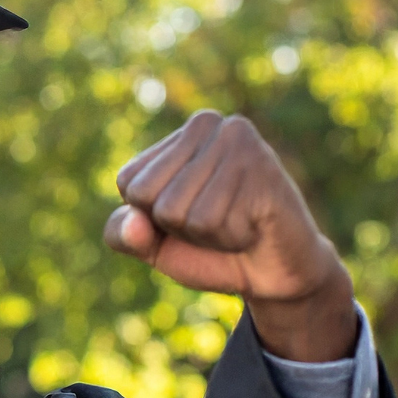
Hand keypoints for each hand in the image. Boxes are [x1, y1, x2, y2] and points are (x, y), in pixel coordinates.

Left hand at [106, 110, 356, 361]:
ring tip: (237, 222)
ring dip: (209, 235)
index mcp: (175, 137)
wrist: (274, 273)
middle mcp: (207, 123)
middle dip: (180, 228)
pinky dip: (231, 237)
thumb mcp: (153, 246)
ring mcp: (238, 140)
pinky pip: (216, 220)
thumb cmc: (211, 251)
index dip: (152, 218)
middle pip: (155, 199)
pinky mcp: (263, 164)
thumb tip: (133, 222)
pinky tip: (254, 224)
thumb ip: (123, 234)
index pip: (129, 185)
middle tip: (217, 221)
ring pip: (184, 213)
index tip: (187, 218)